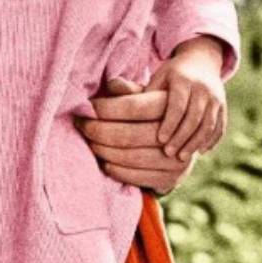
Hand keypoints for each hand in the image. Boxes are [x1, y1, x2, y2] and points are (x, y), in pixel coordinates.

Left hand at [78, 78, 194, 193]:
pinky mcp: (171, 179)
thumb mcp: (145, 97)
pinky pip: (137, 177)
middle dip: (99, 130)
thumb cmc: (153, 113)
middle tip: (82, 126)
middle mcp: (177, 133)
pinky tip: (104, 162)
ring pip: (131, 157)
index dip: (105, 108)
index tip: (86, 108)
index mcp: (170, 106)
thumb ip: (129, 91)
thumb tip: (112, 83)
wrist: (180, 142)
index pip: (133, 107)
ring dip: (104, 151)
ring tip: (90, 143)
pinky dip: (117, 170)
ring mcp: (176, 159)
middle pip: (129, 134)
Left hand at [146, 36, 226, 159]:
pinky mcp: (223, 108)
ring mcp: (216, 99)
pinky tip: (198, 152)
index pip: (176, 104)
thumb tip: (106, 93)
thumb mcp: (154, 80)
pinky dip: (208, 142)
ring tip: (180, 158)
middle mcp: (203, 88)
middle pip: (193, 118)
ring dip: (193, 143)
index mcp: (183, 79)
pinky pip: (218, 129)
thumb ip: (134, 91)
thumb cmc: (169, 77)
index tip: (158, 139)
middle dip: (179, 138)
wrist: (201, 64)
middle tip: (167, 154)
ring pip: (207, 125)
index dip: (168, 123)